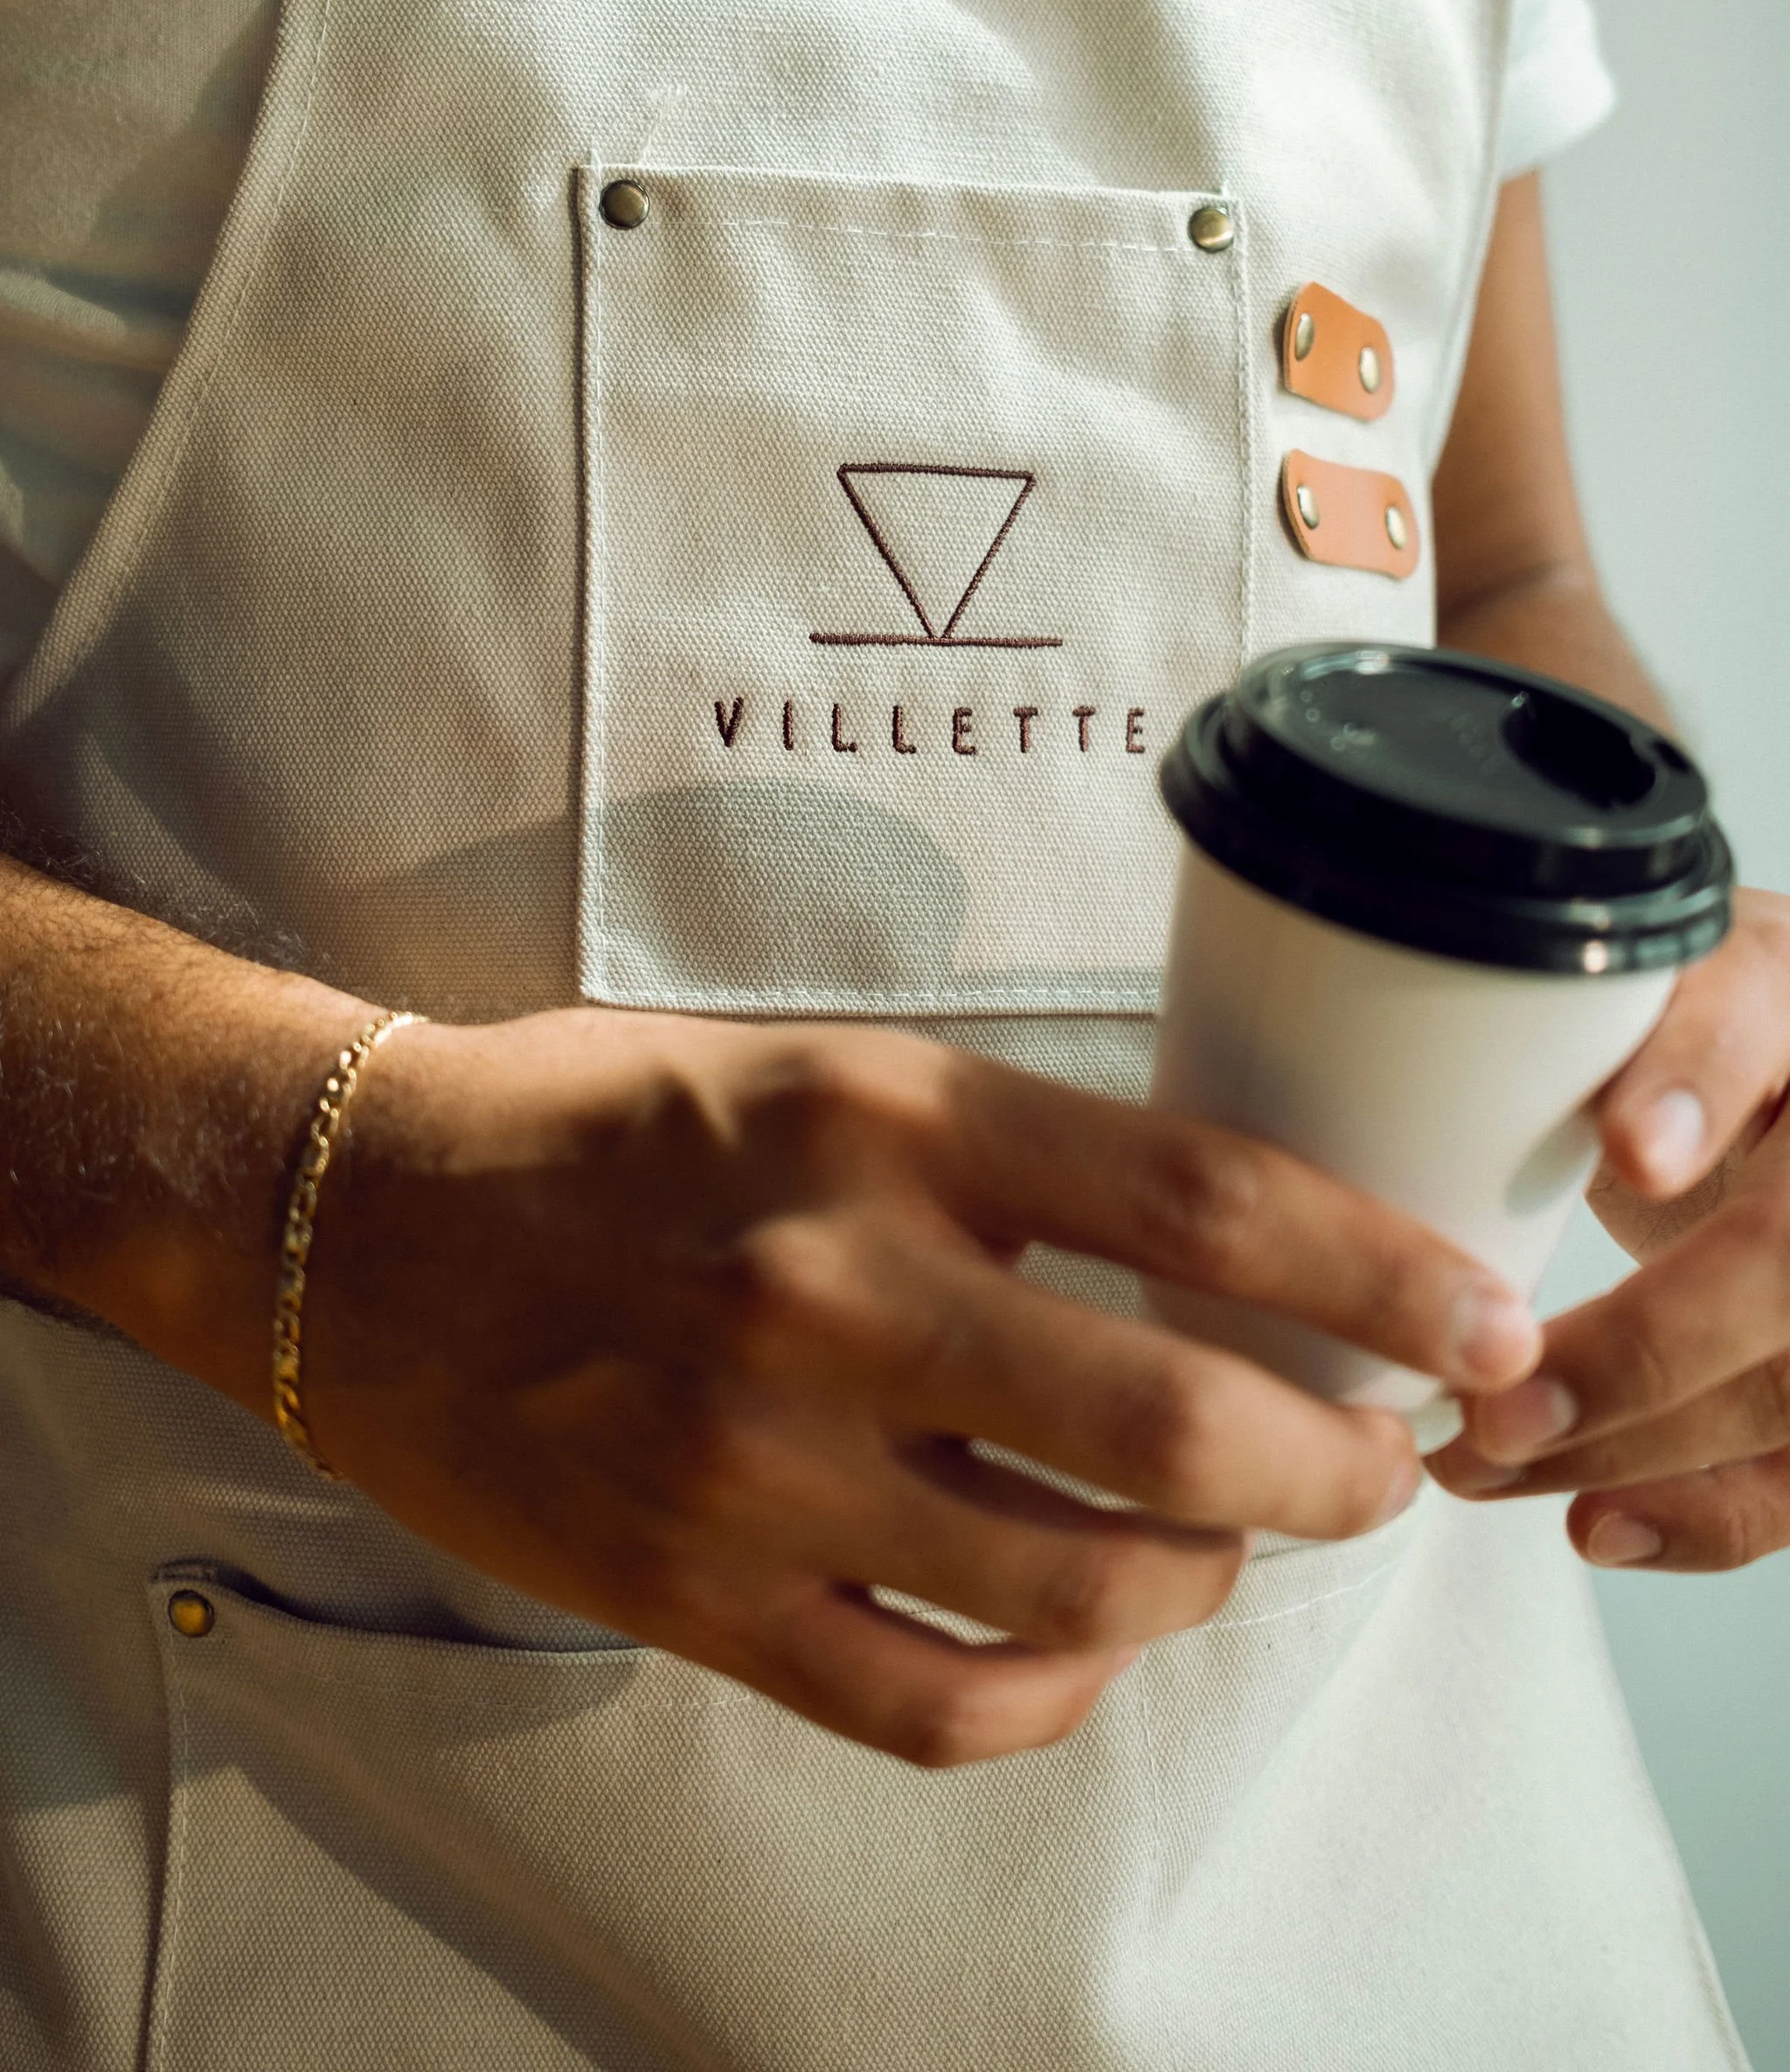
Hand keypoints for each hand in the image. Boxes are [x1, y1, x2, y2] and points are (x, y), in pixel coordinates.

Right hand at [314, 1006, 1540, 1766]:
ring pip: (1078, 1585)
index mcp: (881, 1120)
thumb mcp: (824, 1070)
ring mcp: (754, 1465)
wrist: (357, 1225)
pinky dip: (1055, 1689)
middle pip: (1175, 1425)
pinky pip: (932, 1701)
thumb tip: (1225, 1250)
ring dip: (1207, 1582)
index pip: (1200, 1202)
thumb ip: (1009, 1152)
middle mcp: (827, 1286)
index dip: (1378, 1273)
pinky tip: (1083, 1637)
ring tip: (1231, 1547)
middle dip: (1337, 1465)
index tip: (1471, 1318)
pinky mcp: (688, 1598)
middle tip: (1380, 1465)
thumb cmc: (608, 1127)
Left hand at [1433, 889, 1789, 1573]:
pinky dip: (1700, 1516)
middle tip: (1497, 1401)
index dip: (1702, 1081)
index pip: (1755, 1021)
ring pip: (1784, 1394)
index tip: (1633, 1149)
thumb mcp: (1606, 986)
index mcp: (1780, 1003)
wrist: (1752, 1085)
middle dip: (1646, 1351)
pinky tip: (1593, 1523)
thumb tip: (1426, 1064)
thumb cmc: (1650, 1034)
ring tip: (1485, 1460)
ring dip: (1634, 1451)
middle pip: (1782, 1263)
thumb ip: (1540, 1010)